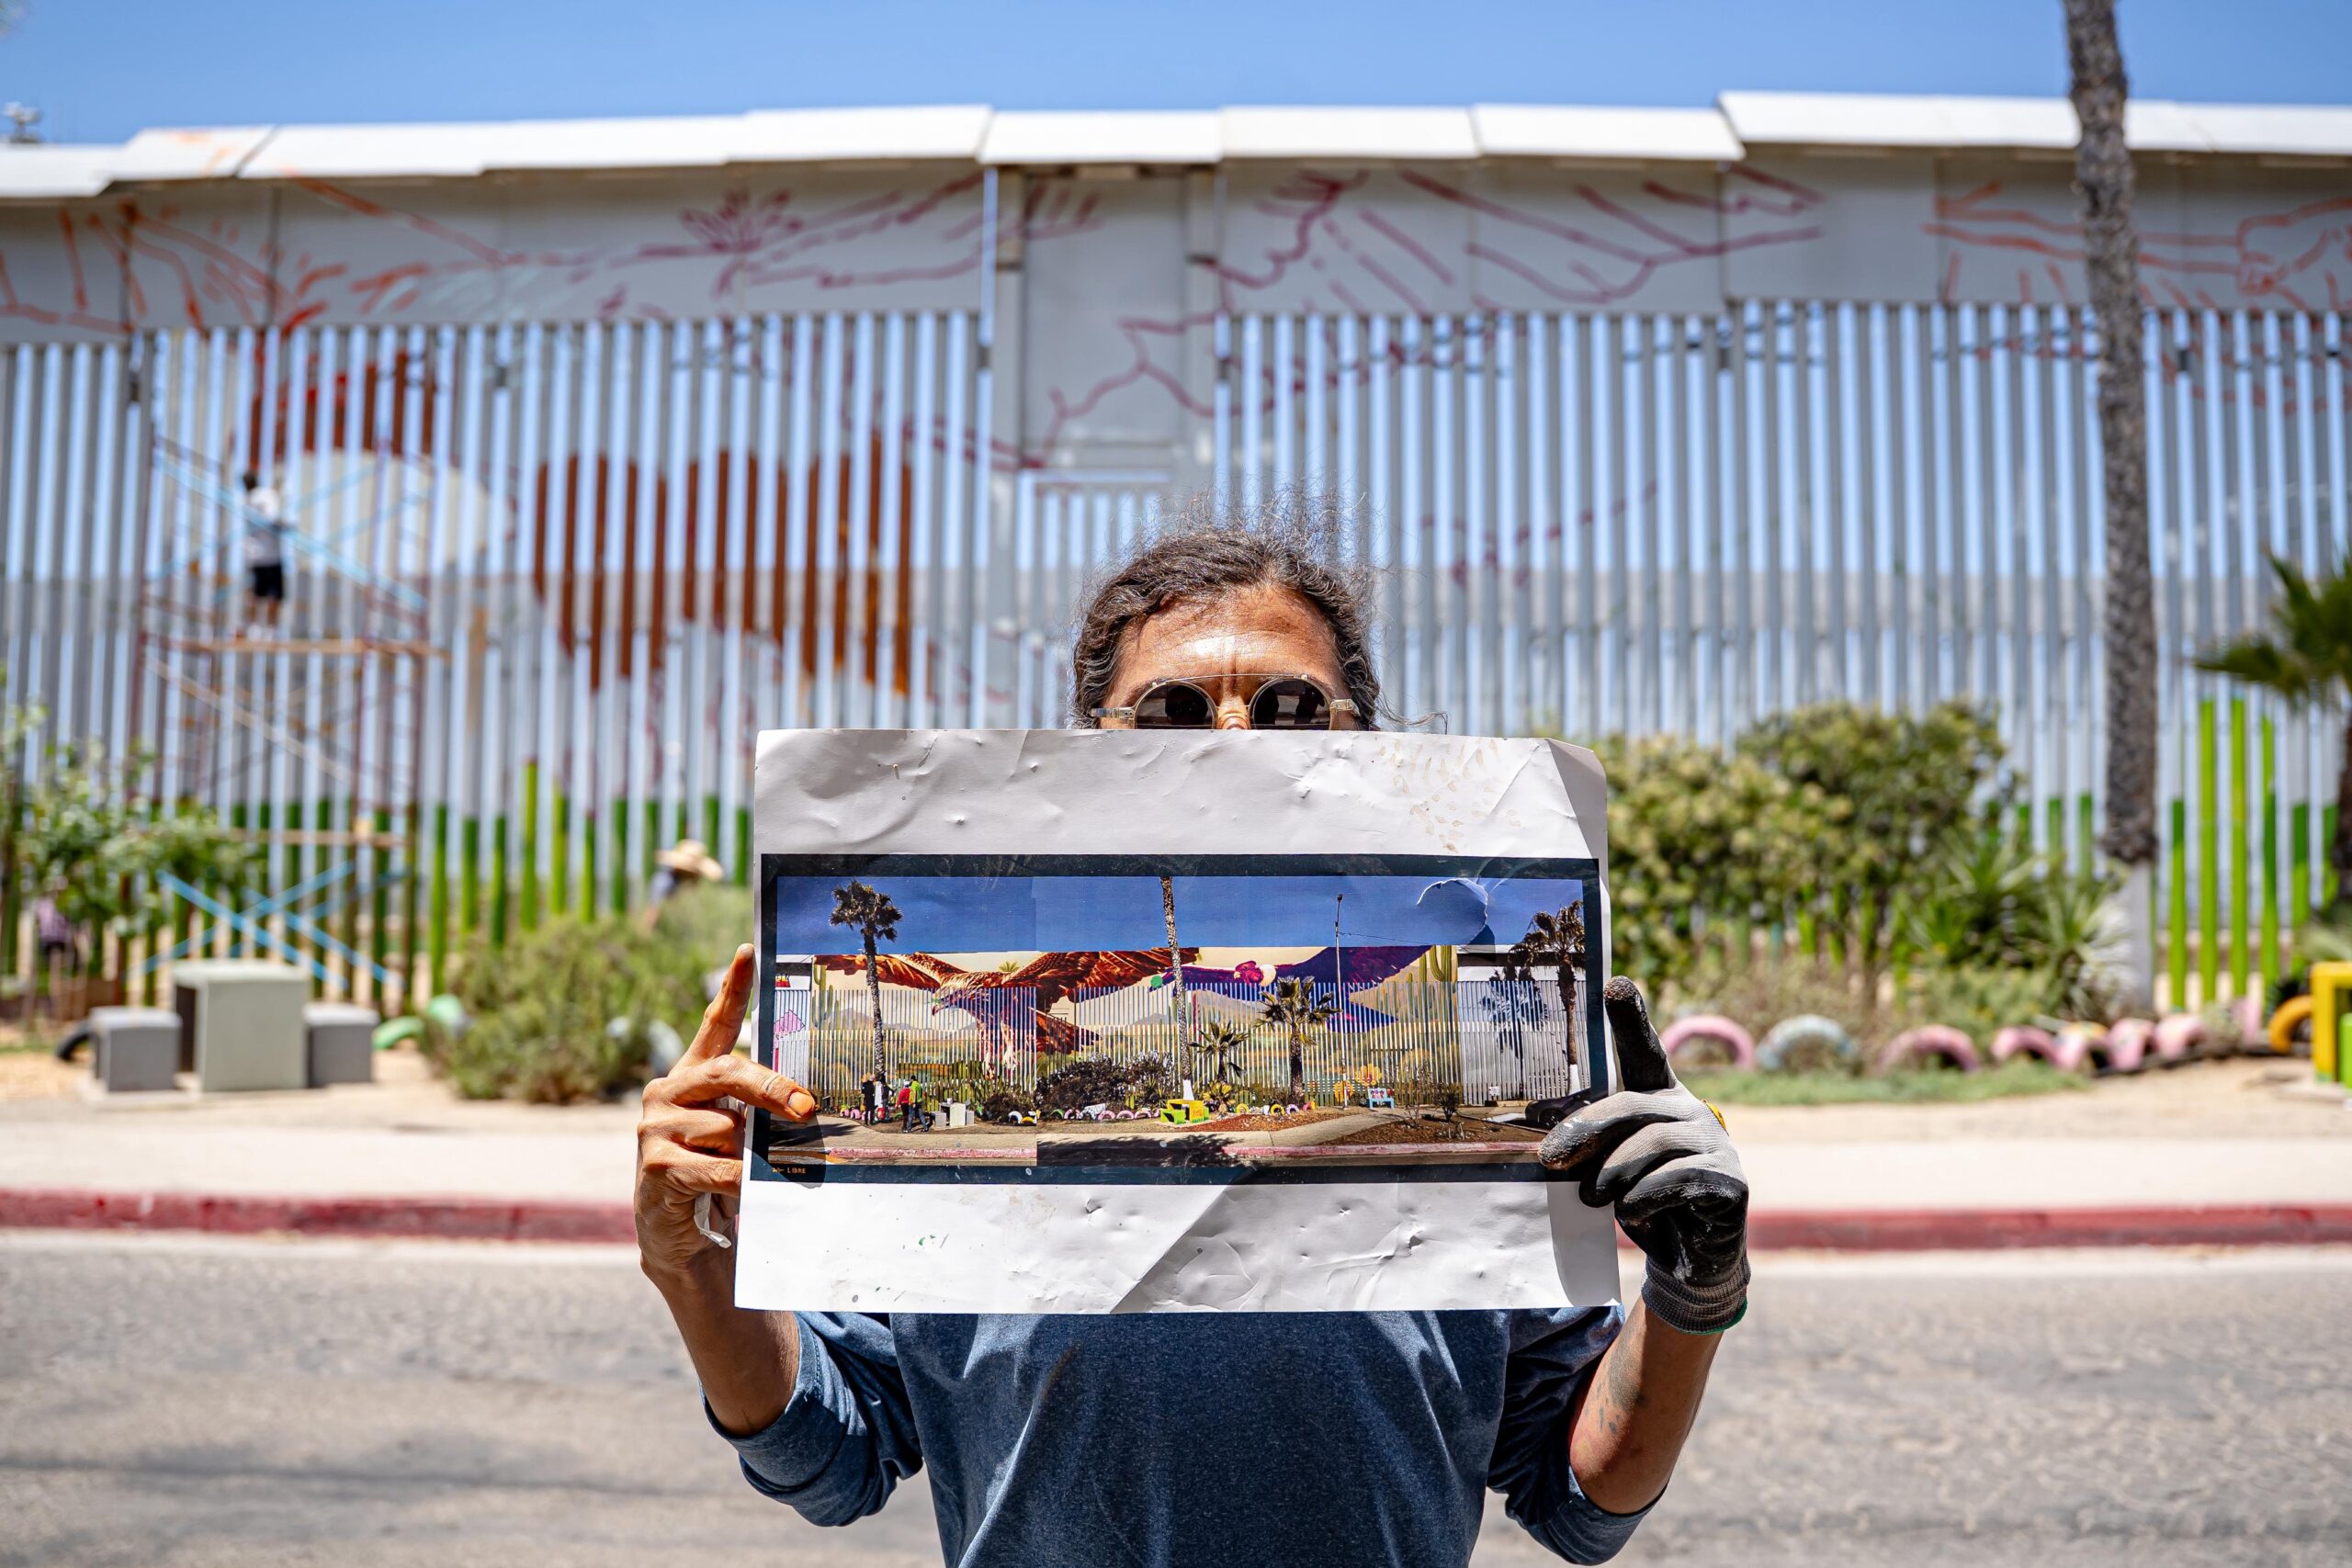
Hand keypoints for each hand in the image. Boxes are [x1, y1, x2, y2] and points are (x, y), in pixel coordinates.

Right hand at [634, 944, 817, 1283]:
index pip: (712, 1025)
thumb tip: (804, 1105)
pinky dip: (739, 1181)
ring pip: (727, 1128)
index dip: (731, 989)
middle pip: (727, 1072)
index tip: (747, 952)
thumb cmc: (714, 1176)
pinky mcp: (654, 1165)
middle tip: (806, 1108)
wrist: (674, 1234)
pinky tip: (745, 1191)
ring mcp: (655, 1127)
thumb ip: (757, 1112)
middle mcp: (667, 1093)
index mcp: (692, 1077)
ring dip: (751, 1154)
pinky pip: (715, 1166)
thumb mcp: (738, 1136)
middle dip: (771, 1089)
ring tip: (753, 1174)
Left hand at [1539, 976, 1748, 1333]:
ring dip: (1611, 1176)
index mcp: (1660, 1100)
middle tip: (1547, 1162)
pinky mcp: (1731, 1180)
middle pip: (1630, 1106)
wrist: (1687, 1260)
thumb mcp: (1608, 1170)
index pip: (1644, 1053)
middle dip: (1583, 1133)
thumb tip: (1549, 1152)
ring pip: (1649, 1146)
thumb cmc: (1641, 1203)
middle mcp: (1691, 1111)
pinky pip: (1674, 1180)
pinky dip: (1642, 1199)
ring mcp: (1716, 1143)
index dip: (1631, 1019)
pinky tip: (1632, 1212)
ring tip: (1593, 1198)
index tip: (1615, 983)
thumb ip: (1589, 1150)